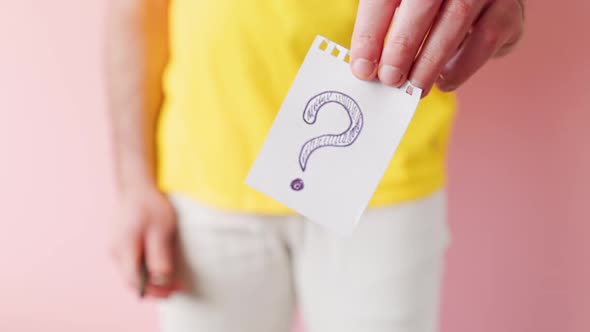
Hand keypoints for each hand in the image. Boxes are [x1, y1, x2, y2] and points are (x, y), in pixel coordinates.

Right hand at [110, 183, 181, 297]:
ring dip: (151, 280)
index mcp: (123, 248)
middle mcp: (115, 252)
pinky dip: (147, 270)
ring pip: (132, 273)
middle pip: (132, 280)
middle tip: (176, 288)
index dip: (153, 290)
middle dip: (154, 288)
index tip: (172, 291)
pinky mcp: (122, 245)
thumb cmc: (149, 205)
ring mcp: (116, 249)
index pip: (134, 281)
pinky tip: (161, 267)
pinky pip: (133, 264)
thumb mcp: (161, 229)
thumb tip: (161, 279)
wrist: (137, 187)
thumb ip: (159, 255)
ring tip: (172, 280)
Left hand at [350, 0, 524, 95]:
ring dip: (430, 60)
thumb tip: (365, 67)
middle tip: (389, 79)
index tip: (362, 68)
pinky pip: (485, 39)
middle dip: (402, 45)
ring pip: (456, 18)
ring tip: (413, 87)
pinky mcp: (507, 10)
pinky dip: (461, 66)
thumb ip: (384, 32)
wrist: (483, 4)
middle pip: (422, 2)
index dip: (371, 32)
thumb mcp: (403, 11)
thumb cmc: (432, 11)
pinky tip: (442, 81)